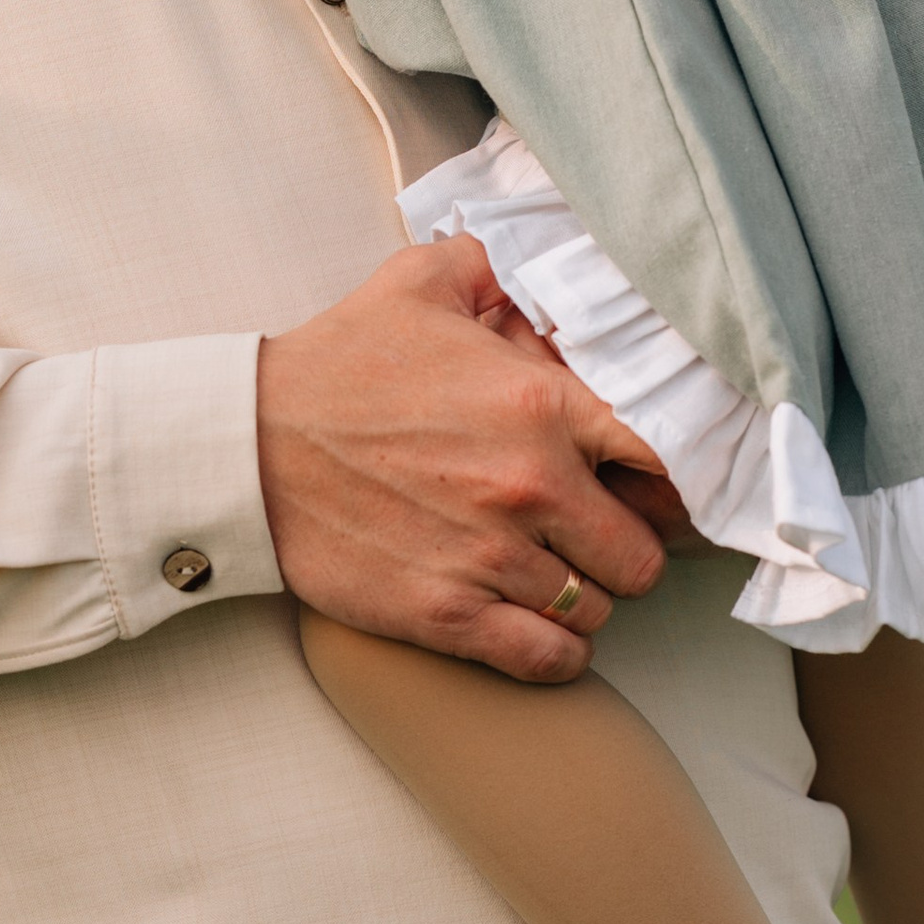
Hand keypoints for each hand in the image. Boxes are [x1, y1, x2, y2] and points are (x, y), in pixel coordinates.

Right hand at [257, 238, 670, 682]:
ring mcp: (490, 558)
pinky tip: (540, 628)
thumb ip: (496, 266)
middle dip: (622, 547)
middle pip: (640, 553)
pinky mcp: (447, 615)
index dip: (674, 474)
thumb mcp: (419, 282)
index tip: (655, 483)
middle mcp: (529, 485)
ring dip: (583, 597)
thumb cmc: (335, 366)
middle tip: (593, 536)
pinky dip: (556, 653)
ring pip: (597, 610)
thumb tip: (538, 263)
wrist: (249, 446)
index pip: (665, 452)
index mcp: (538, 402)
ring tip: (553, 574)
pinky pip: (549, 660)